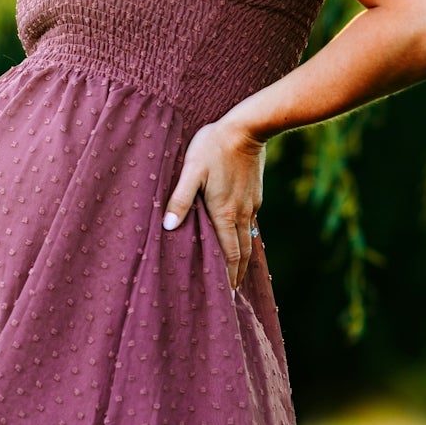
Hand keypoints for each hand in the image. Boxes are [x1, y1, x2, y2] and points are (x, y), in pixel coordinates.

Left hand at [161, 114, 265, 290]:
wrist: (247, 128)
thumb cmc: (213, 147)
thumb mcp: (191, 170)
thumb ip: (180, 199)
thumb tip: (169, 227)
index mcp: (225, 213)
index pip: (230, 254)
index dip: (228, 277)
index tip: (226, 296)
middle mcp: (242, 214)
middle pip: (242, 252)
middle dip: (237, 274)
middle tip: (231, 293)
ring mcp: (251, 205)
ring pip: (249, 239)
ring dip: (243, 259)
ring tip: (236, 273)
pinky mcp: (255, 195)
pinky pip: (251, 224)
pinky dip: (246, 239)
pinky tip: (240, 239)